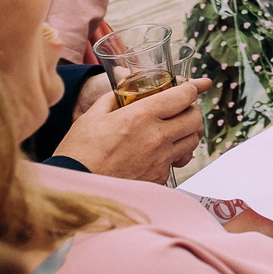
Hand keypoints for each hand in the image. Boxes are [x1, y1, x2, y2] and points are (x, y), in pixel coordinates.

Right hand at [53, 77, 212, 182]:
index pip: (182, 96)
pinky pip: (176, 162)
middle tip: (181, 109)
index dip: (193, 88)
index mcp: (141, 116)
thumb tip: (126, 90)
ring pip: (191, 141)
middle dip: (191, 110)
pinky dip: (172, 155)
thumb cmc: (79, 152)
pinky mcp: (158, 178)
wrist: (74, 189)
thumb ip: (114, 99)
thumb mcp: (92, 116)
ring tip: (172, 130)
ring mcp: (160, 160)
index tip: (199, 84)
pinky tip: (157, 153)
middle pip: (194, 119)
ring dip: (186, 133)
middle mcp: (156, 138)